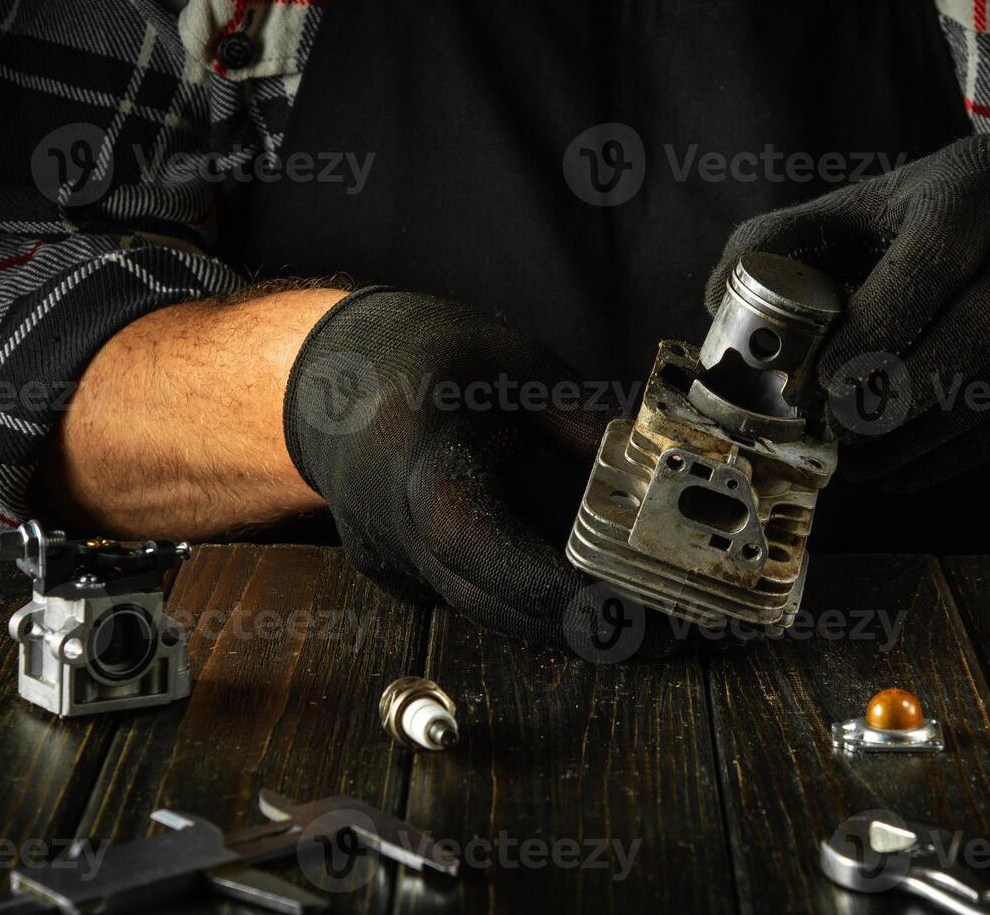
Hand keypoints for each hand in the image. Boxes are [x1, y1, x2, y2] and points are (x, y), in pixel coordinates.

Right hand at [283, 288, 620, 649]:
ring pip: (486, 610)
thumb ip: (577, 416)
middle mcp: (394, 524)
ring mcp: (393, 559)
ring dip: (563, 623)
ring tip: (645, 622)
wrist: (325, 378)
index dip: (545, 583)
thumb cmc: (417, 358)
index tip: (621, 606)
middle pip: (488, 600)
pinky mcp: (402, 577)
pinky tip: (587, 598)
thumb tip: (646, 471)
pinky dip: (529, 603)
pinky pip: (474, 599)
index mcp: (416, 456)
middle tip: (664, 632)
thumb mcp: (510, 360)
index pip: (475, 540)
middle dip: (579, 625)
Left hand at [706, 134, 989, 487]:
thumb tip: (721, 299)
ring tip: (861, 460)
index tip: (823, 382)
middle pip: (985, 328)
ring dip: (927, 435)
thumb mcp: (857, 211)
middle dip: (901, 393)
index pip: (938, 254)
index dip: (879, 325)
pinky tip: (903, 468)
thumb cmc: (922, 225)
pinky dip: (960, 454)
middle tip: (840, 430)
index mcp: (984, 178)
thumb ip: (781, 243)